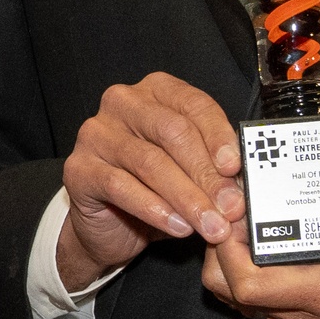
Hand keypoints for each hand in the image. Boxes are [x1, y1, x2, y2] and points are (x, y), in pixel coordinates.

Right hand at [58, 75, 245, 287]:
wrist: (109, 226)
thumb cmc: (155, 189)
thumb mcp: (190, 172)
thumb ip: (212, 168)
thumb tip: (242, 185)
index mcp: (155, 91)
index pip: (193, 105)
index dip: (219, 136)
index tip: (236, 167)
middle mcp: (122, 104)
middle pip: (172, 132)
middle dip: (206, 174)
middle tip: (230, 207)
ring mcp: (95, 134)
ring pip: (150, 162)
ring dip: (187, 198)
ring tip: (210, 225)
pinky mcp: (78, 168)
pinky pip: (120, 186)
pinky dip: (154, 209)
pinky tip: (178, 227)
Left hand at [205, 109, 319, 318]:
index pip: (251, 286)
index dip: (227, 253)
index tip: (232, 217)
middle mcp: (310, 315)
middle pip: (232, 293)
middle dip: (220, 253)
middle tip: (234, 215)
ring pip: (246, 303)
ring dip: (236, 266)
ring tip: (249, 226)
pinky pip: (269, 307)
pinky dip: (259, 278)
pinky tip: (276, 250)